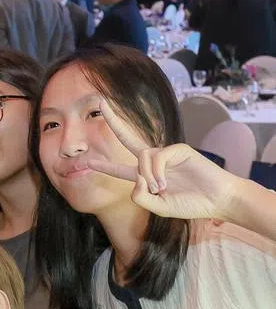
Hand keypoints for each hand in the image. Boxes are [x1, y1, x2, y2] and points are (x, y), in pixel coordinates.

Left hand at [86, 99, 239, 220]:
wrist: (218, 199)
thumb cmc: (192, 203)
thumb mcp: (159, 207)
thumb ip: (141, 197)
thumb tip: (135, 179)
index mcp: (148, 176)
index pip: (122, 170)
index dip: (106, 167)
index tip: (90, 162)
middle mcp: (155, 161)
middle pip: (128, 138)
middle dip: (114, 121)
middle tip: (100, 102)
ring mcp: (166, 153)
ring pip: (142, 158)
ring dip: (147, 176)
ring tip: (159, 190)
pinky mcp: (179, 149)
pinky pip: (157, 156)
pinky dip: (156, 172)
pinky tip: (164, 184)